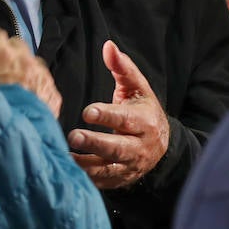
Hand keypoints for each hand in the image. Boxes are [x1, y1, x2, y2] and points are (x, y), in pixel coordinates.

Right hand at [0, 27, 61, 118]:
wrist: (7, 145)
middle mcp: (23, 61)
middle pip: (16, 47)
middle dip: (7, 59)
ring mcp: (41, 77)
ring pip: (34, 66)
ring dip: (24, 75)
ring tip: (12, 94)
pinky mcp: (53, 96)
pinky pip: (46, 86)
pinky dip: (37, 92)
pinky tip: (25, 106)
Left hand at [68, 41, 169, 189]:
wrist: (163, 145)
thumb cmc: (143, 110)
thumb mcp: (138, 88)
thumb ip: (122, 67)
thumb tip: (108, 45)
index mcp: (144, 122)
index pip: (125, 119)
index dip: (107, 115)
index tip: (87, 111)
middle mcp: (140, 147)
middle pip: (117, 148)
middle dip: (94, 143)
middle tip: (72, 136)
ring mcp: (131, 166)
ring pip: (108, 168)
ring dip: (86, 164)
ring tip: (65, 157)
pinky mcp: (122, 180)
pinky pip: (103, 183)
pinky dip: (87, 179)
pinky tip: (68, 172)